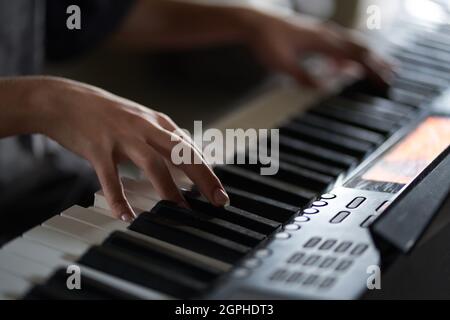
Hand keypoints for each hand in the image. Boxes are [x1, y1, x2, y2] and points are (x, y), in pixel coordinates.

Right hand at [31, 77, 228, 220]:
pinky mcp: (98, 148)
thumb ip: (162, 138)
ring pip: (153, 164)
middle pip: (182, 154)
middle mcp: (145, 128)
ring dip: (169, 191)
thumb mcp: (141, 119)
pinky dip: (119, 199)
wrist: (64, 100)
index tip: (220, 193)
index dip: (209, 172)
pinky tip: (126, 216)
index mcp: (158, 123)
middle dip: (203, 178)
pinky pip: (111, 178)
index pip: (191, 149)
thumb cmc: (105, 113)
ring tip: (180, 211)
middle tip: (217, 201)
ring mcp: (122, 137)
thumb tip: (184, 157)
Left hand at [242, 10, 393, 87]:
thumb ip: (303, 77)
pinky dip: (348, 53)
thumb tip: (322, 90)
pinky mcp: (314, 33)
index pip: (355, 57)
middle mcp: (326, 34)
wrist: (255, 22)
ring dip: (365, 55)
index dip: (372, 70)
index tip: (385, 81)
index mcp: (322, 42)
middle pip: (359, 47)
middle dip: (377, 62)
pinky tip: (344, 63)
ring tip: (377, 65)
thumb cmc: (267, 41)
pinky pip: (338, 43)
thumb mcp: (283, 64)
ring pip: (351, 43)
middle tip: (392, 73)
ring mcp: (321, 32)